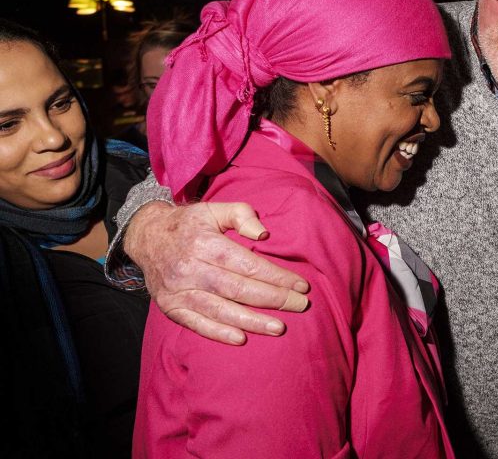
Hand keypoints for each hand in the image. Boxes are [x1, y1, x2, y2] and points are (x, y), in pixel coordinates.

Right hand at [124, 201, 309, 344]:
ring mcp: (178, 290)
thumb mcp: (215, 209)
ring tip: (279, 327)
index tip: (300, 285)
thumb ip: (242, 215)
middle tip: (300, 306)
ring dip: (252, 321)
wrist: (146, 236)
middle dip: (273, 299)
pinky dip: (219, 333)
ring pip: (220, 310)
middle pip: (238, 288)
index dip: (276, 276)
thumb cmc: (190, 223)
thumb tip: (263, 235)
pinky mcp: (170, 306)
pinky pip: (197, 324)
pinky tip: (242, 338)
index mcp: (204, 243)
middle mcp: (190, 268)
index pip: (247, 264)